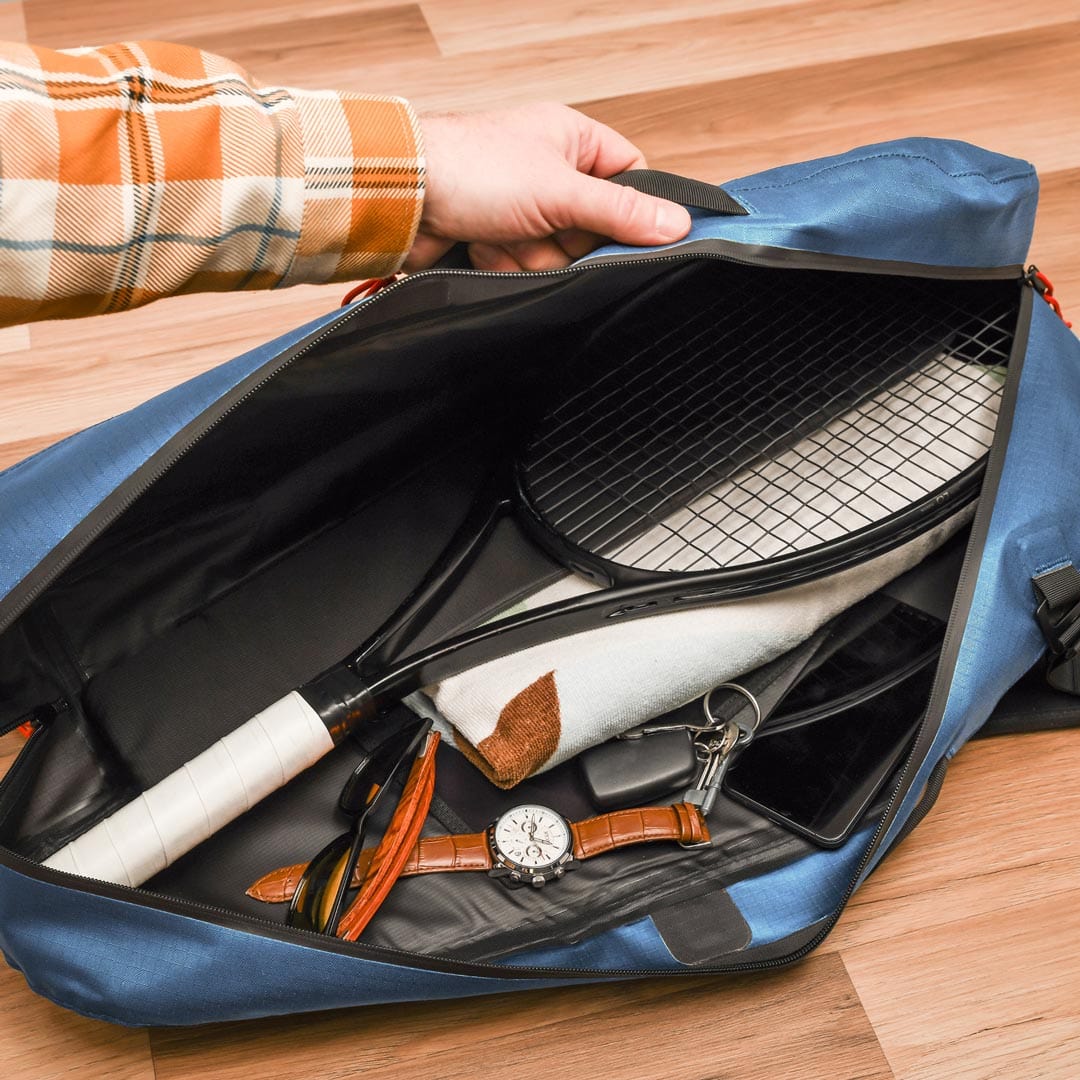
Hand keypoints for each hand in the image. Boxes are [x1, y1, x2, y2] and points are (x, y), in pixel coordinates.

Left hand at [405, 103, 692, 272]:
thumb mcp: (560, 190)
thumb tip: (676, 223)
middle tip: (544, 233)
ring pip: (556, 254)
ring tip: (501, 235)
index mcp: (571, 140)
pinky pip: (522, 264)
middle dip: (564, 242)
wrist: (400, 197)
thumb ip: (620, 211)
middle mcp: (548, 170)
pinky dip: (504, 262)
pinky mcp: (495, 235)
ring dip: (529, 254)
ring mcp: (520, 205)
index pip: (629, 177)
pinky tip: (481, 246)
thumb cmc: (471, 169)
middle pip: (591, 229)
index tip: (630, 236)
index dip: (631, 210)